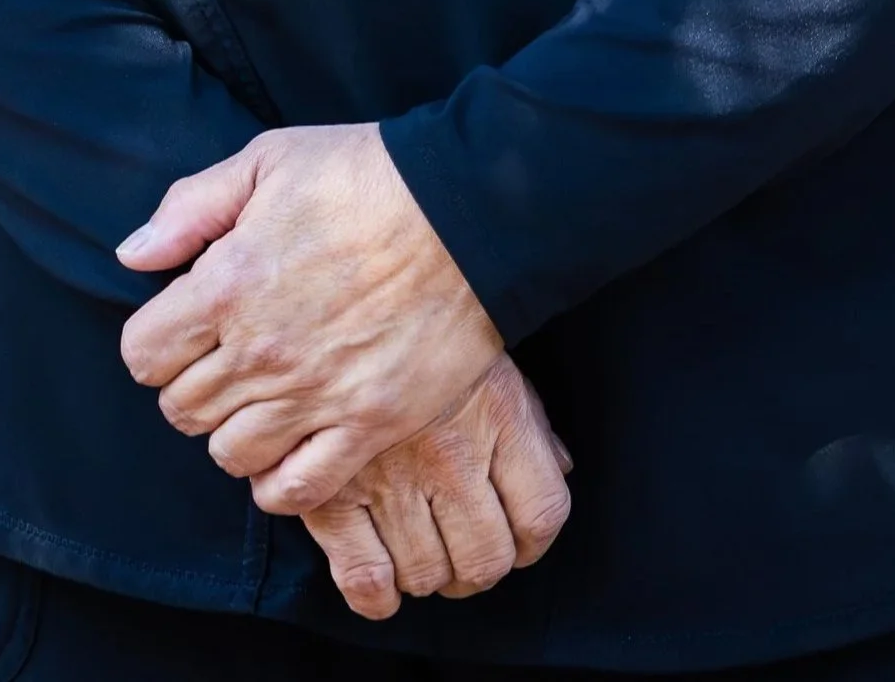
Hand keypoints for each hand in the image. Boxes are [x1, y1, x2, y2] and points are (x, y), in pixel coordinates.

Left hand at [117, 123, 501, 511]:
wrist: (468, 209)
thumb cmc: (366, 174)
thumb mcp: (268, 160)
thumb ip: (190, 208)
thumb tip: (132, 255)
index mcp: (227, 284)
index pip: (143, 355)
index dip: (155, 342)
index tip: (184, 327)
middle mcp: (261, 351)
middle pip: (181, 409)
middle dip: (193, 384)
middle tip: (228, 358)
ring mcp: (314, 395)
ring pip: (229, 454)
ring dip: (234, 430)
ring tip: (262, 398)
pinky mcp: (367, 425)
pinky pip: (295, 490)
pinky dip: (279, 482)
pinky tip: (288, 449)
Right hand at [300, 354, 572, 620]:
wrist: (335, 299)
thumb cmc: (423, 332)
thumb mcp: (491, 360)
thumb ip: (530, 420)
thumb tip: (562, 467)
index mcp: (497, 415)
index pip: (542, 514)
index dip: (533, 542)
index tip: (516, 540)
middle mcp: (450, 454)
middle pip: (486, 559)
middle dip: (478, 568)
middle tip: (462, 552)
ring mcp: (390, 478)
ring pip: (428, 575)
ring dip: (429, 576)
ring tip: (420, 550)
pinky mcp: (332, 495)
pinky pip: (365, 579)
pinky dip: (377, 596)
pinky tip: (382, 581)